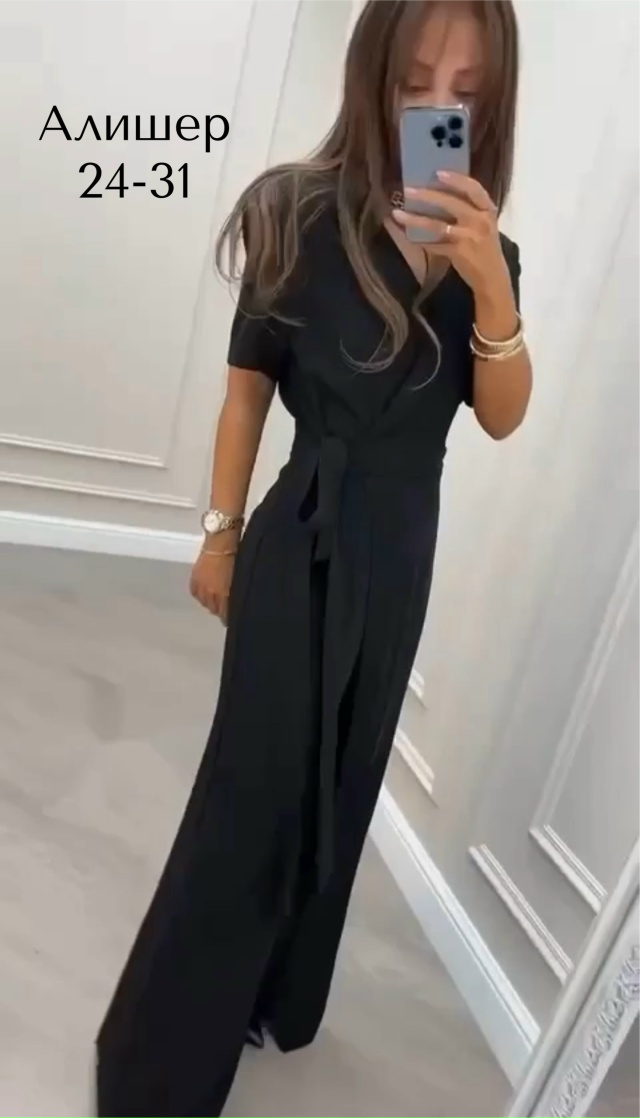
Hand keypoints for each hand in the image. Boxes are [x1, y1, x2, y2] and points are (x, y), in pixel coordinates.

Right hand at [189, 547, 235, 625]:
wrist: (221, 542)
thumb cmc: (236, 557)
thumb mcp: (239, 578)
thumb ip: (237, 593)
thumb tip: (237, 603)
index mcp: (225, 595)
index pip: (226, 615)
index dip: (230, 616)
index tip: (233, 617)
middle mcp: (211, 595)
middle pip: (215, 611)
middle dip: (221, 609)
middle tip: (226, 605)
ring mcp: (202, 588)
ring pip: (206, 604)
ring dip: (211, 603)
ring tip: (217, 597)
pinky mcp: (194, 581)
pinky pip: (197, 595)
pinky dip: (202, 595)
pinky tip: (207, 591)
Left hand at [392, 172, 511, 297]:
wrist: (492, 277)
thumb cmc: (485, 247)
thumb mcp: (484, 225)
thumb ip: (469, 210)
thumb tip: (438, 195)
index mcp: (487, 210)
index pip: (474, 189)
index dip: (456, 180)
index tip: (438, 173)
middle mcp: (480, 221)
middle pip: (451, 203)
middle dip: (427, 196)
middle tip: (408, 190)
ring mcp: (469, 237)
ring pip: (438, 225)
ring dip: (415, 219)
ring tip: (397, 214)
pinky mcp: (458, 253)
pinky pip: (434, 245)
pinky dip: (420, 241)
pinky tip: (408, 237)